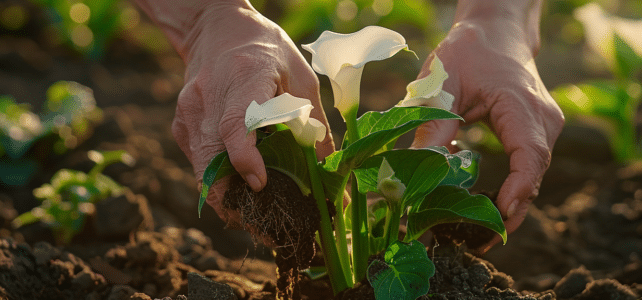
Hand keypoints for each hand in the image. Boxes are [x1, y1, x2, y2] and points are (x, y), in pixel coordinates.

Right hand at [170, 3, 333, 223]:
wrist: (216, 28)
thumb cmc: (267, 50)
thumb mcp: (302, 78)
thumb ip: (314, 125)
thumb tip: (329, 174)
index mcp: (244, 77)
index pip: (234, 125)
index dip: (244, 160)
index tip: (261, 184)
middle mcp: (208, 96)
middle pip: (211, 157)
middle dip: (233, 197)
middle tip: (262, 223)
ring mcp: (189, 111)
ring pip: (200, 166)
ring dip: (224, 195)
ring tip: (254, 214)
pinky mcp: (180, 122)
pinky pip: (196, 160)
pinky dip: (215, 179)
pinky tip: (238, 187)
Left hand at [412, 18, 563, 251]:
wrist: (494, 33)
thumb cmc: (468, 51)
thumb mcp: (442, 84)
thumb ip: (432, 126)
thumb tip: (412, 170)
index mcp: (523, 105)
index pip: (530, 155)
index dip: (518, 189)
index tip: (498, 216)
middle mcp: (542, 120)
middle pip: (534, 174)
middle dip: (508, 210)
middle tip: (474, 241)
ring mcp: (543, 127)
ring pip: (531, 175)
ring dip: (506, 204)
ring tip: (473, 232)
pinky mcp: (535, 132)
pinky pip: (526, 166)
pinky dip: (506, 187)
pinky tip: (479, 203)